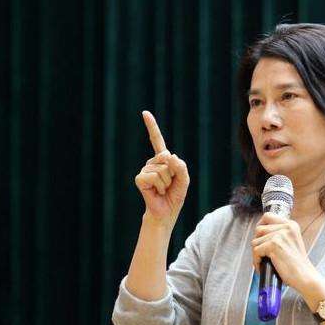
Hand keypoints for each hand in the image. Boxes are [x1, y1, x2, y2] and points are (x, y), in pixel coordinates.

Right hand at [134, 111, 189, 226]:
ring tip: (163, 189)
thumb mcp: (184, 180)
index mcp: (163, 160)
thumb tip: (169, 156)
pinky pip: (153, 176)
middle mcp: (152, 162)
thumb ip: (181, 167)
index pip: (157, 141)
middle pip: (167, 158)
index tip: (144, 112)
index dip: (151, 127)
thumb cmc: (174, 196)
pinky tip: (156, 192)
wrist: (166, 212)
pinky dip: (159, 186)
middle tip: (169, 185)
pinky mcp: (140, 179)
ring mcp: (145, 170)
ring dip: (167, 182)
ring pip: (162, 169)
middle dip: (173, 174)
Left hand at [251, 212, 316, 291]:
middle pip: (259, 229)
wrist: (305, 277)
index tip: (259, 237)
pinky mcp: (274, 245)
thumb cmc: (297, 265)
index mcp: (291, 225)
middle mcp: (286, 227)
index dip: (260, 226)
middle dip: (257, 243)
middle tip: (262, 254)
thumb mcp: (291, 242)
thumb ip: (280, 234)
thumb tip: (259, 232)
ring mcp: (280, 235)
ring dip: (256, 254)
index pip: (268, 216)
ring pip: (255, 241)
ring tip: (264, 262)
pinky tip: (263, 267)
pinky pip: (256, 251)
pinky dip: (256, 261)